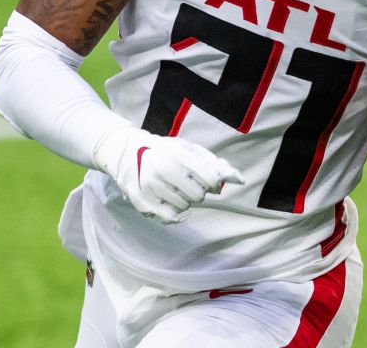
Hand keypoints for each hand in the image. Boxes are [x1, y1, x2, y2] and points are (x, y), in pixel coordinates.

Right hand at [93, 126, 243, 223]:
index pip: (210, 179)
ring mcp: (150, 186)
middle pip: (197, 196)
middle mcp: (163, 169)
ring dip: (185, 201)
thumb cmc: (166, 150)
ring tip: (175, 189)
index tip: (210, 182)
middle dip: (198, 192)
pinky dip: (175, 216)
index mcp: (178, 154)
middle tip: (189, 184)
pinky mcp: (140, 200)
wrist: (128, 151)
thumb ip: (213, 162)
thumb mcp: (188, 148)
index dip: (214, 184)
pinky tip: (173, 205)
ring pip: (184, 207)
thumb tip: (238, 178)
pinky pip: (168, 218)